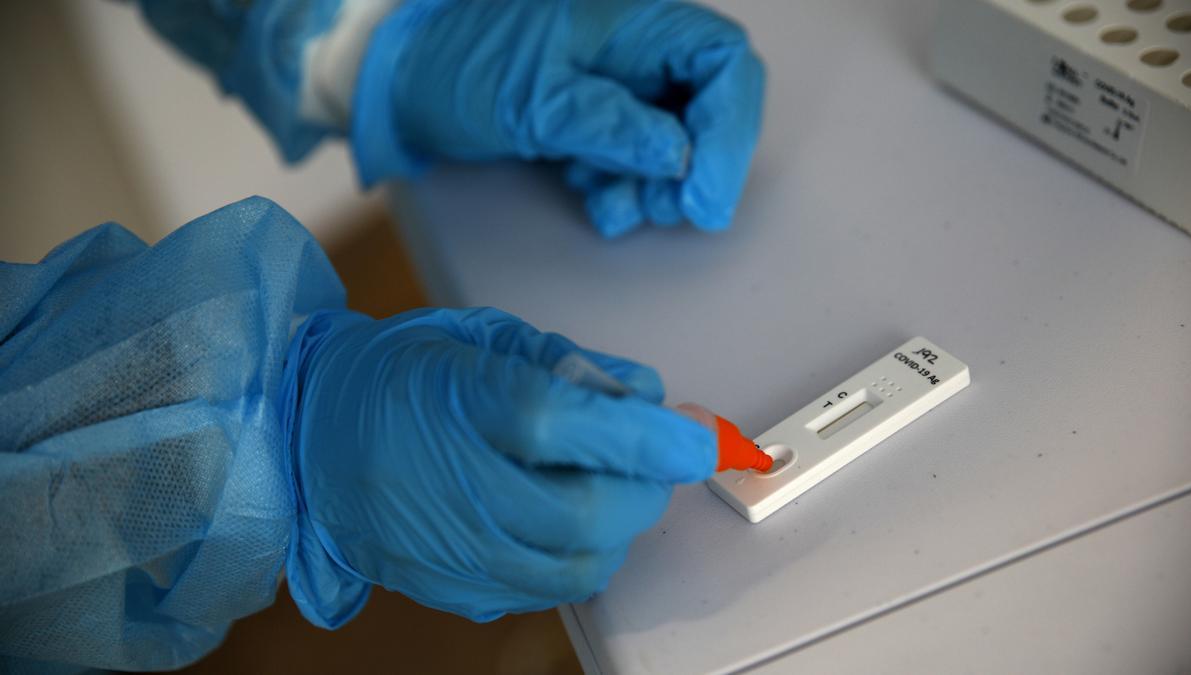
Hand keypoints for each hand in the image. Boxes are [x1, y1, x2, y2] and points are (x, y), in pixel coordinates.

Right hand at [285, 307, 714, 622]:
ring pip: (577, 564)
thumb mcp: (485, 339)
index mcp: (456, 401)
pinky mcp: (452, 587)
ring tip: (612, 487)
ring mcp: (448, 548)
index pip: (564, 424)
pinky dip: (581, 557)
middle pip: (584, 510)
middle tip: (657, 460)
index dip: (644, 435)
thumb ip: (574, 368)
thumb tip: (649, 399)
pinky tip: (567, 520)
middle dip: (646, 488)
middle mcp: (450, 484)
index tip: (694, 437)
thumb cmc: (397, 374)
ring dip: (621, 528)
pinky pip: (547, 589)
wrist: (308, 434)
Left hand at [351, 0, 765, 237]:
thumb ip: (613, 128)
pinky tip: (590, 192)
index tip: (703, 197)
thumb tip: (680, 158)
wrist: (396, 74)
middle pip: (708, 105)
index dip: (730, 133)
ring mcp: (616, 78)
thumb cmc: (455, 63)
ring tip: (614, 206)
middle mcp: (636, 43)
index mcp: (636, 17)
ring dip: (655, 185)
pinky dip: (623, 182)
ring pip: (674, 137)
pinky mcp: (594, 109)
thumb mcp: (535, 101)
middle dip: (694, 167)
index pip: (724, 64)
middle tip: (664, 210)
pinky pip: (634, 151)